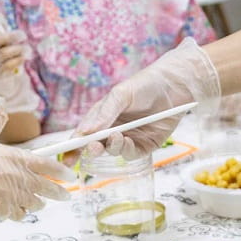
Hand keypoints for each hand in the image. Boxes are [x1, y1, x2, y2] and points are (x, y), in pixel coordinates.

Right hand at [0, 16, 38, 115]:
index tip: (1, 18)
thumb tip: (2, 20)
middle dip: (10, 36)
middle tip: (22, 35)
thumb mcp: (0, 38)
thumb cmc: (1, 50)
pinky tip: (24, 57)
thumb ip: (0, 30)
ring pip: (4, 53)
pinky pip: (10, 65)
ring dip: (19, 49)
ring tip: (27, 48)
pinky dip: (19, 59)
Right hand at [0, 107, 69, 240]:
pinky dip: (22, 212)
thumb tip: (0, 101)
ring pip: (36, 204)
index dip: (63, 172)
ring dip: (39, 203)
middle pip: (49, 189)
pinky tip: (18, 209)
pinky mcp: (4, 212)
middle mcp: (21, 180)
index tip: (70, 176)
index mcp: (19, 159)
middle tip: (65, 196)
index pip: (50, 166)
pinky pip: (20, 215)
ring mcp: (14, 197)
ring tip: (39, 202)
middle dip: (59, 193)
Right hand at [75, 37, 219, 156]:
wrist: (175, 85)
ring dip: (112, 147)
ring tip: (117, 136)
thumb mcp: (121, 94)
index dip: (73, 146)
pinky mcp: (146, 145)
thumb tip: (86, 131)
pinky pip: (132, 153)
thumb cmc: (145, 84)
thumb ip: (105, 113)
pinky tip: (128, 141)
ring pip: (113, 151)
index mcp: (102, 116)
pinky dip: (127, 150)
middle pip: (96, 146)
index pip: (83, 134)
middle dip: (91, 150)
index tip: (65, 156)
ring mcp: (129, 138)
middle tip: (92, 148)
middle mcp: (113, 129)